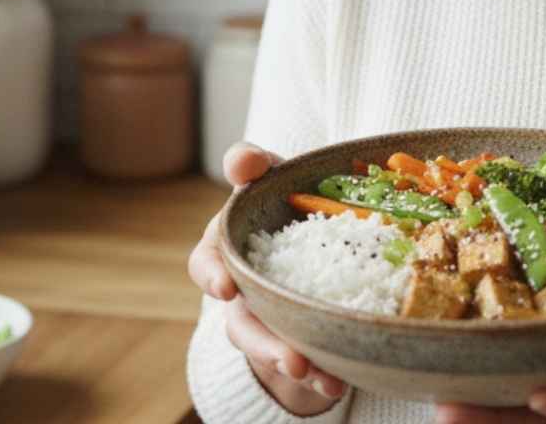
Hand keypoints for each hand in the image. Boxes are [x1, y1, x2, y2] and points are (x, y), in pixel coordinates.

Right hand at [187, 142, 347, 414]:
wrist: (316, 231)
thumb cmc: (286, 196)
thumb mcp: (272, 175)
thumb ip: (254, 165)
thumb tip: (243, 164)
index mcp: (228, 248)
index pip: (207, 261)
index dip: (212, 275)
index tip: (226, 287)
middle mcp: (240, 288)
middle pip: (240, 320)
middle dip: (262, 341)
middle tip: (287, 356)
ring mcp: (265, 317)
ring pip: (269, 347)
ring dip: (289, 363)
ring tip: (313, 375)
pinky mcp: (292, 337)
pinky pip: (301, 360)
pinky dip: (319, 374)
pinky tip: (338, 381)